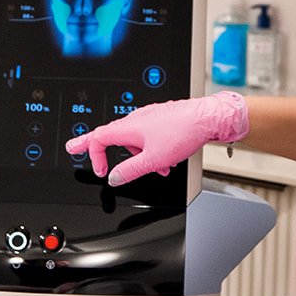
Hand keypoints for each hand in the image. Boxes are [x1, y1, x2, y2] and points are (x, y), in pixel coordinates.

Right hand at [65, 92, 248, 186]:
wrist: (208, 118)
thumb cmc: (182, 132)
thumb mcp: (153, 159)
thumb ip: (130, 170)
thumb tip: (115, 177)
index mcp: (129, 127)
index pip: (98, 138)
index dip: (90, 152)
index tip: (90, 164)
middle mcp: (137, 119)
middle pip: (115, 139)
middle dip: (108, 153)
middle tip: (87, 155)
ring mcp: (150, 118)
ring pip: (137, 142)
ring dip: (143, 158)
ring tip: (160, 168)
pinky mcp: (162, 120)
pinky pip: (150, 138)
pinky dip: (155, 151)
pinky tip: (168, 160)